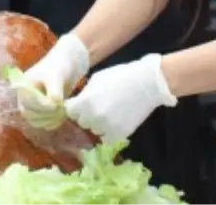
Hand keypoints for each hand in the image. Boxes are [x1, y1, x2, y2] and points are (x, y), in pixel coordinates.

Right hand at [16, 33, 89, 128]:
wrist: (69, 63)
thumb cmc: (59, 65)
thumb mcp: (55, 76)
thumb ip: (53, 90)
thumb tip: (53, 104)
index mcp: (23, 86)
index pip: (27, 103)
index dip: (42, 107)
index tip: (56, 104)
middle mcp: (26, 96)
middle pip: (29, 114)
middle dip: (46, 115)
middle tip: (61, 110)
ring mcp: (34, 103)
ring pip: (36, 120)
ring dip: (49, 120)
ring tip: (62, 113)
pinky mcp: (43, 109)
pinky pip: (43, 121)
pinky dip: (52, 122)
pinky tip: (62, 117)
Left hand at [63, 54, 177, 142]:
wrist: (146, 83)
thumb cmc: (120, 76)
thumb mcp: (96, 80)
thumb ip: (84, 94)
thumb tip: (77, 103)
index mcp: (84, 102)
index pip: (69, 111)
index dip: (75, 107)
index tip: (81, 104)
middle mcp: (92, 117)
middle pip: (81, 121)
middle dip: (86, 115)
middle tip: (99, 107)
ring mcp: (105, 128)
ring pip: (94, 130)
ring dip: (98, 124)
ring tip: (110, 112)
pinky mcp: (119, 135)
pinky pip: (106, 139)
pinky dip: (109, 133)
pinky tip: (115, 121)